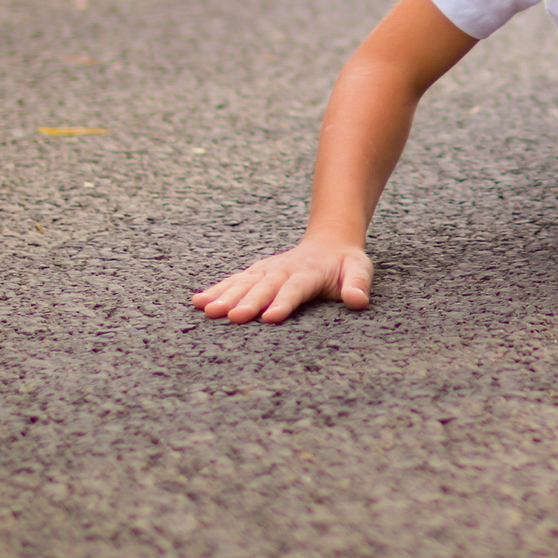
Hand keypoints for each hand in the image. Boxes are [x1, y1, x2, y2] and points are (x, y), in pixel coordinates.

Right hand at [191, 236, 371, 323]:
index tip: (270, 317)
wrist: (330, 240)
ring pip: (245, 282)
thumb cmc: (345, 263)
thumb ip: (358, 284)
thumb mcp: (359, 270)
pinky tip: (198, 301)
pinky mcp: (257, 272)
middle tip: (232, 317)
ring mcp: (268, 269)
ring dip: (226, 295)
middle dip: (249, 301)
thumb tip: (358, 301)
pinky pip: (235, 280)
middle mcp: (284, 269)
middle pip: (265, 287)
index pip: (296, 289)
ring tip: (207, 309)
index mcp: (310, 272)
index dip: (284, 302)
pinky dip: (217, 289)